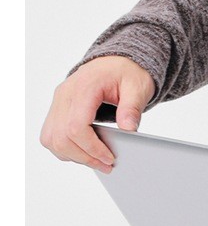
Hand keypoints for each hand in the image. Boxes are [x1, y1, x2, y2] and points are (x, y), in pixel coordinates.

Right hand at [40, 56, 156, 172]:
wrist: (116, 60)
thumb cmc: (126, 71)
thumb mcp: (138, 86)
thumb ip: (132, 107)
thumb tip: (128, 129)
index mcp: (85, 86)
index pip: (76, 126)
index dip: (91, 148)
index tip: (109, 158)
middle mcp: (65, 93)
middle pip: (61, 137)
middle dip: (83, 157)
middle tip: (105, 165)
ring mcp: (58, 101)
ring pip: (51, 139)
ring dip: (72, 155)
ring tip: (96, 160)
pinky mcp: (57, 108)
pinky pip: (51, 135)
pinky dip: (65, 147)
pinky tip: (84, 150)